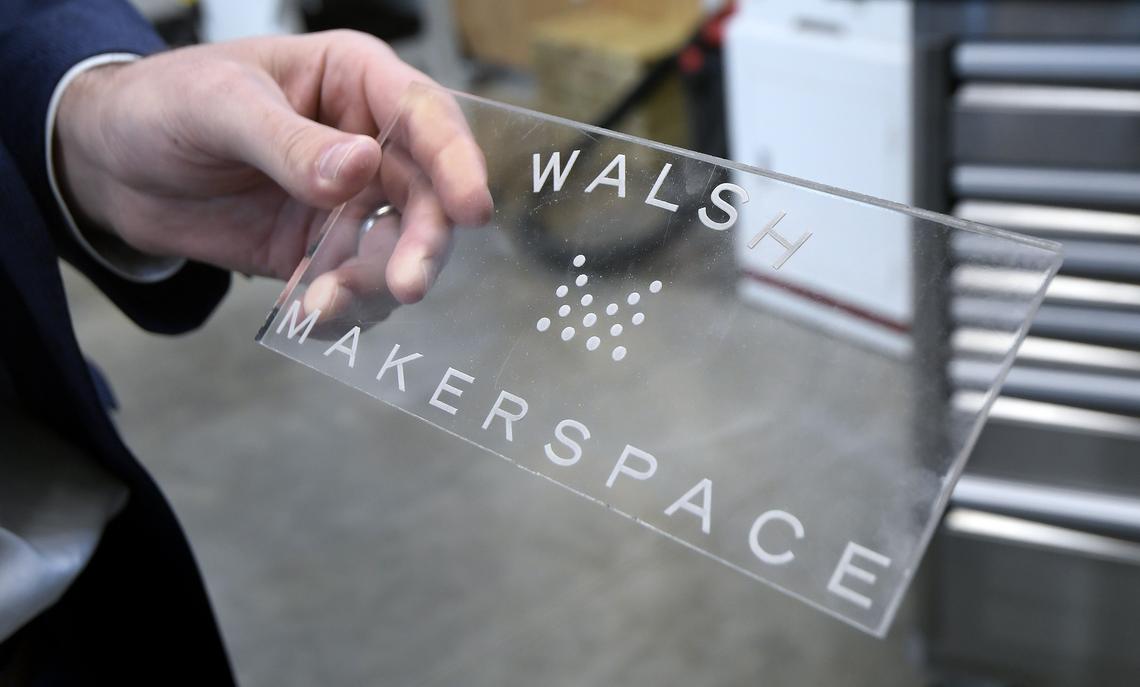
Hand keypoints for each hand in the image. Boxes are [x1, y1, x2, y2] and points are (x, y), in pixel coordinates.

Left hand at [54, 30, 492, 312]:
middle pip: (425, 196)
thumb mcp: (218, 107)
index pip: (425, 116)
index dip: (456, 161)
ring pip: (397, 250)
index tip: (471, 210)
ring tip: (323, 306)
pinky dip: (342, 308)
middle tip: (405, 285)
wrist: (110, 165)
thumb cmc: (164, 104)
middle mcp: (367, 142)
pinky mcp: (323, 250)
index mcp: (355, 81)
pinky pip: (354, 285)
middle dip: (421, 245)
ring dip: (375, 286)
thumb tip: (359, 167)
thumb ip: (288, 141)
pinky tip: (306, 315)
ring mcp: (349, 201)